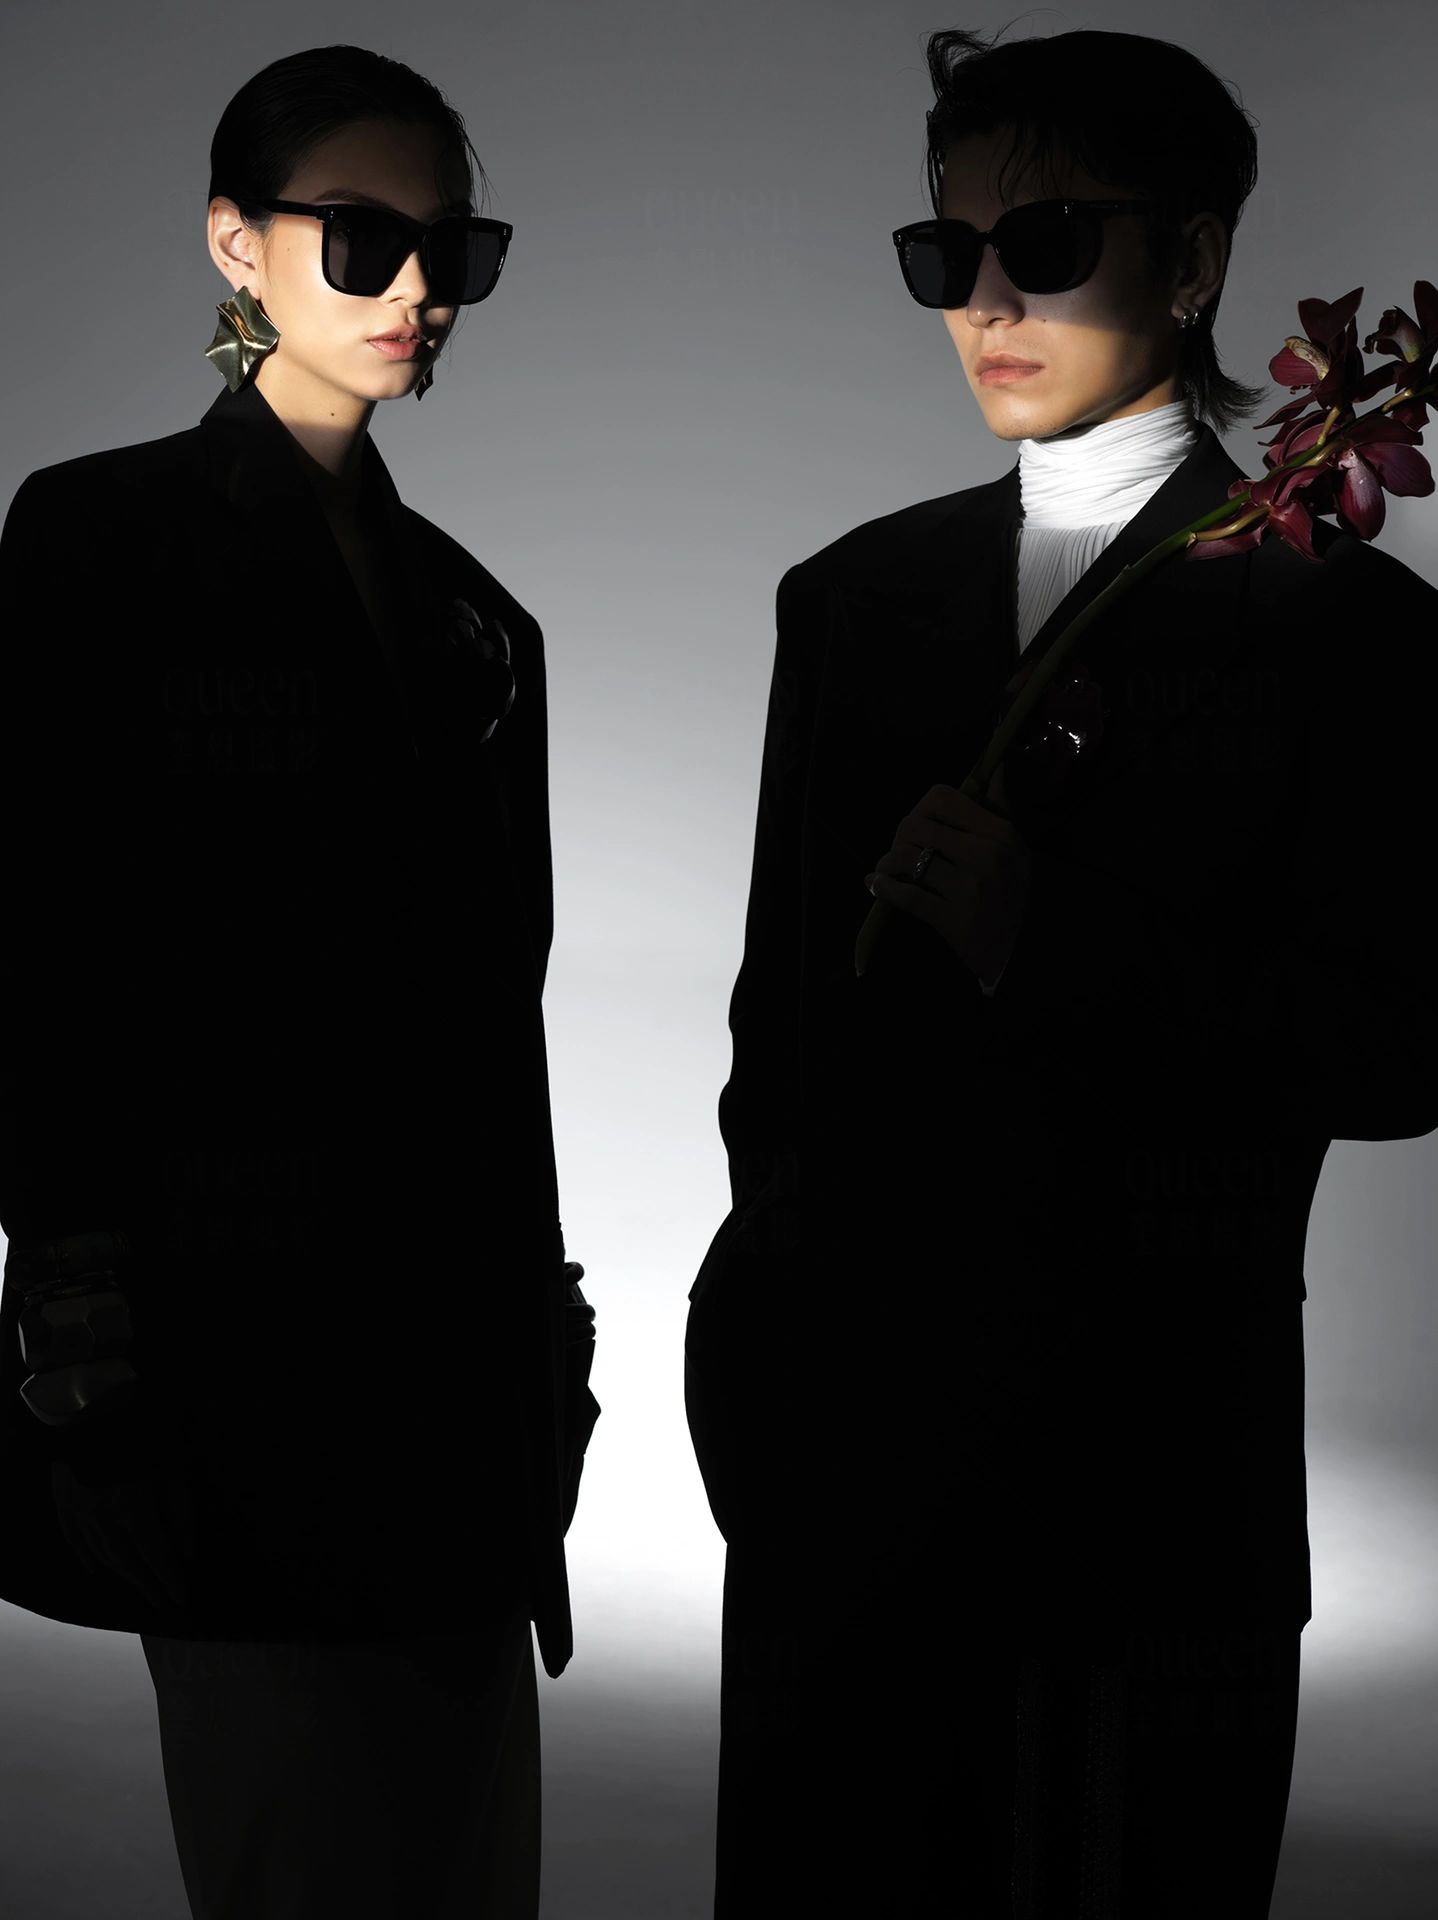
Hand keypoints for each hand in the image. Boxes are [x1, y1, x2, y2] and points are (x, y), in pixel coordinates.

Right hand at [50, 1410, 197, 1612]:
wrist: (93, 1401)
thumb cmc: (144, 1427)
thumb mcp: (174, 1465)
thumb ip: (180, 1512)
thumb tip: (186, 1551)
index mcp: (133, 1509)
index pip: (155, 1555)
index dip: (170, 1578)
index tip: (182, 1597)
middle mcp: (102, 1518)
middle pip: (128, 1562)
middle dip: (149, 1584)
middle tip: (164, 1603)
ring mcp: (79, 1512)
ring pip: (102, 1556)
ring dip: (124, 1576)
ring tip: (141, 1589)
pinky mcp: (65, 1502)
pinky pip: (76, 1541)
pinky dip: (89, 1559)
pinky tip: (99, 1572)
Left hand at [863, 760, 1029, 984]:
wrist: (1021, 947)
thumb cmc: (1013, 892)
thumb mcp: (1015, 847)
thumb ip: (1001, 808)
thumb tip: (997, 769)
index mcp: (998, 832)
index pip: (941, 798)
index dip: (919, 808)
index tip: (917, 825)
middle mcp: (984, 854)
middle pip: (916, 825)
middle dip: (898, 837)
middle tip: (897, 851)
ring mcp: (968, 888)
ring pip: (906, 858)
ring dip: (886, 863)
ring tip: (885, 869)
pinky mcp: (952, 919)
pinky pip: (905, 895)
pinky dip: (883, 889)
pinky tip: (876, 887)